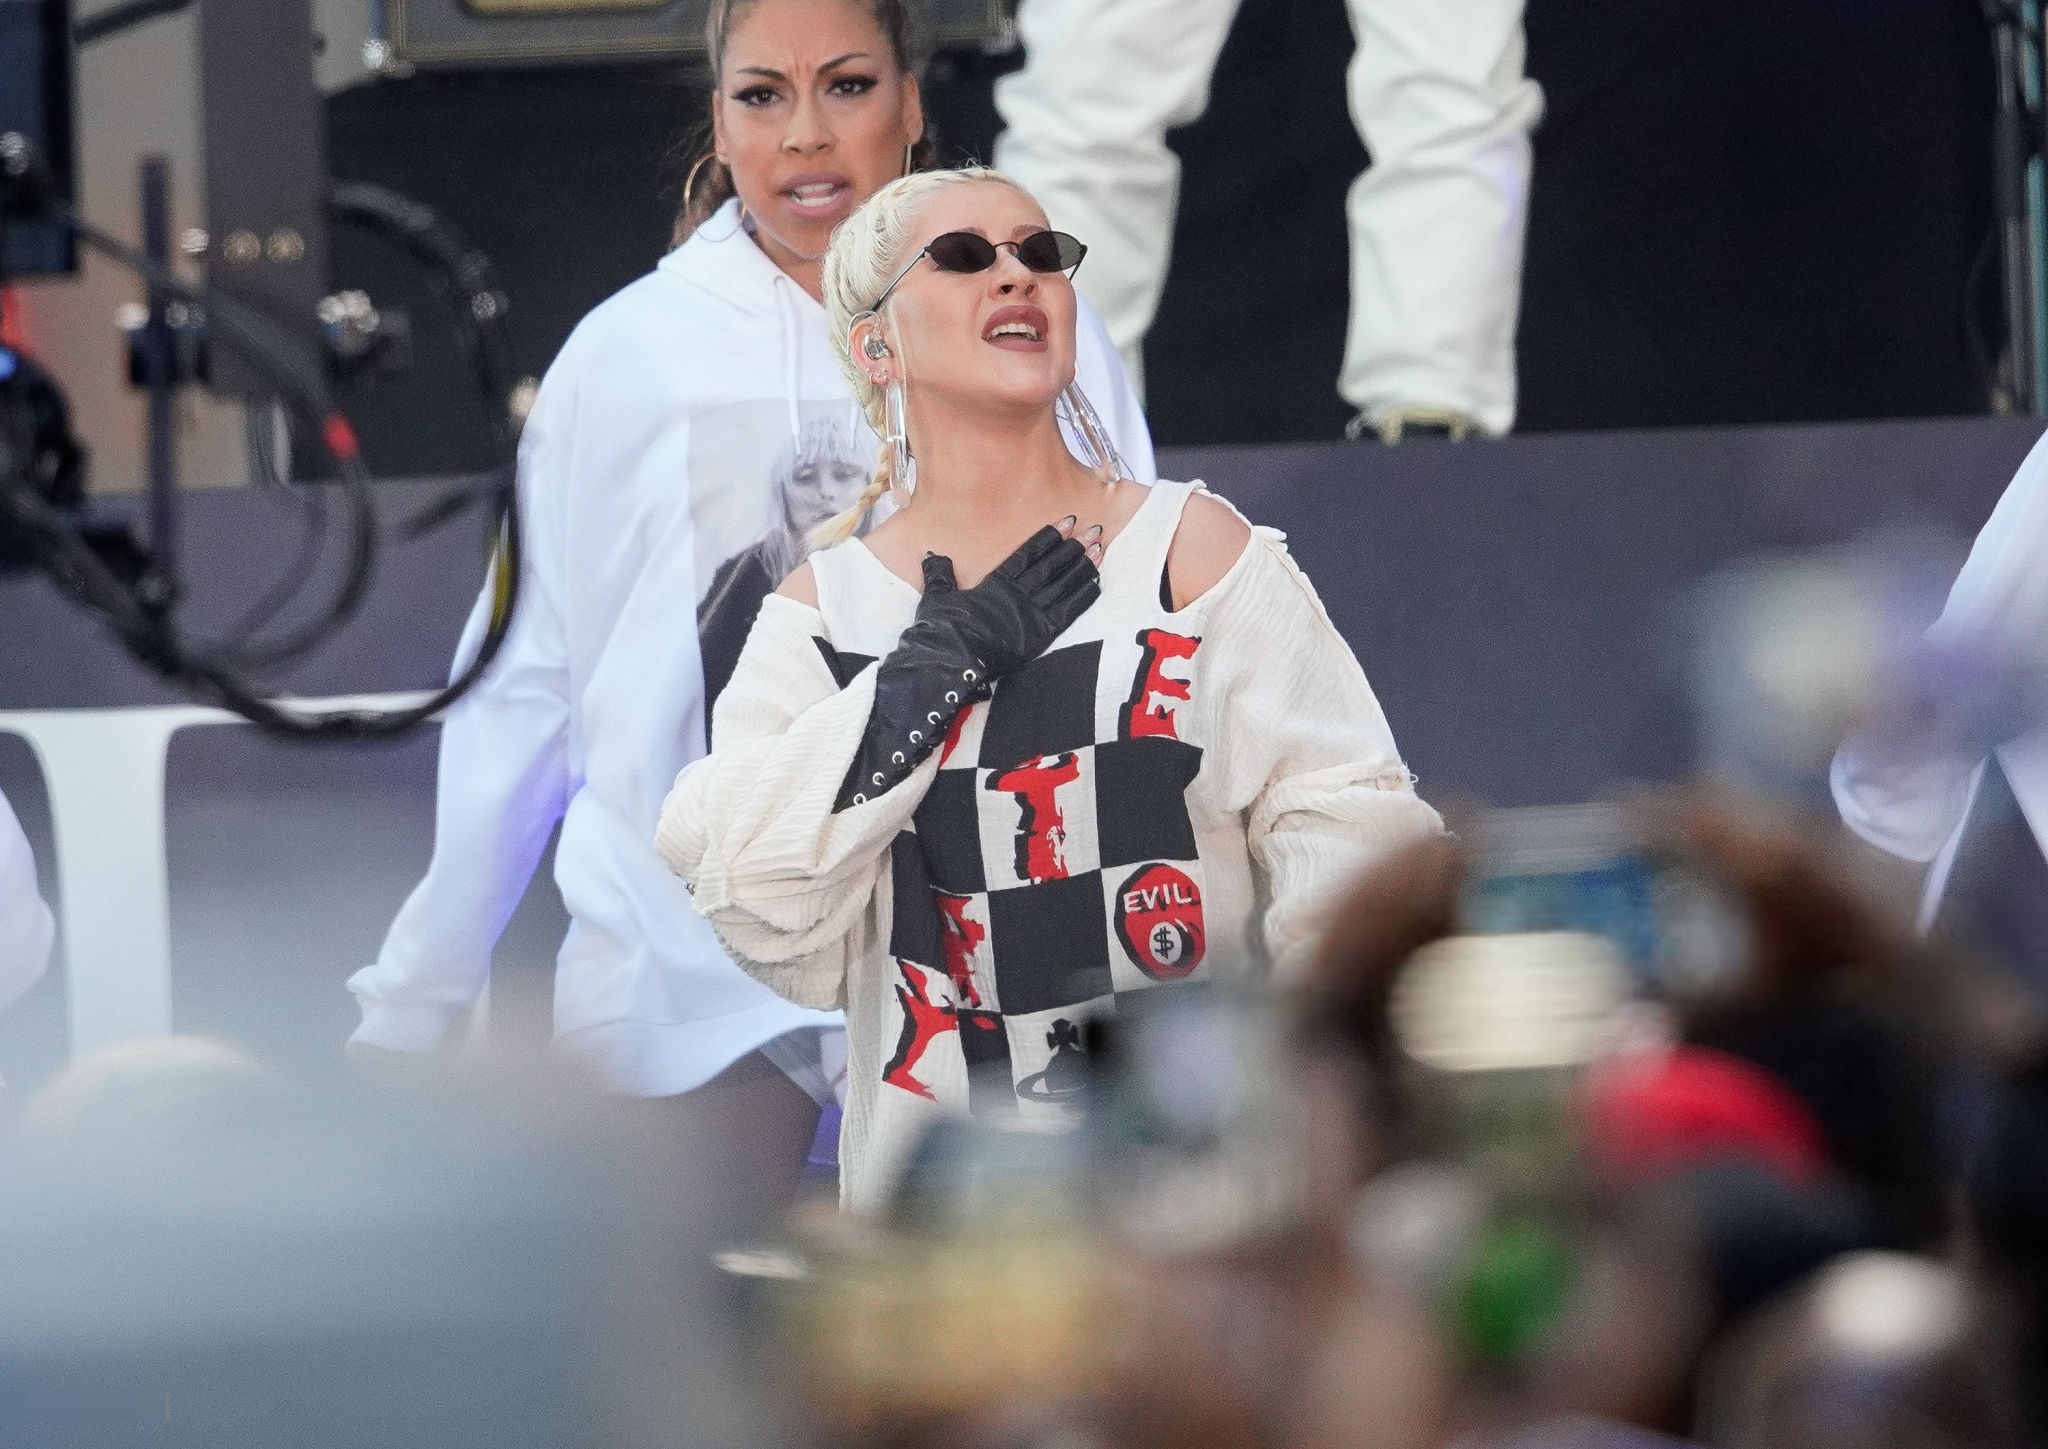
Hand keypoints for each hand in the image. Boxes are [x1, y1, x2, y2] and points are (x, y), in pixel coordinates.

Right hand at [908, 517, 1100, 683]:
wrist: (948, 660)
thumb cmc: (939, 630)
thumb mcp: (937, 597)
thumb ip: (940, 576)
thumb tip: (932, 557)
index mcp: (995, 583)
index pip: (1028, 554)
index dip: (1049, 537)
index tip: (1068, 522)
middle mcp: (1017, 595)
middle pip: (1052, 565)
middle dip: (1074, 546)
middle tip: (1094, 529)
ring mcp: (1031, 614)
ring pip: (1064, 585)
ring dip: (1083, 566)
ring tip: (1100, 549)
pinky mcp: (1041, 635)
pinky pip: (1069, 612)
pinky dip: (1084, 596)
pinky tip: (1097, 582)